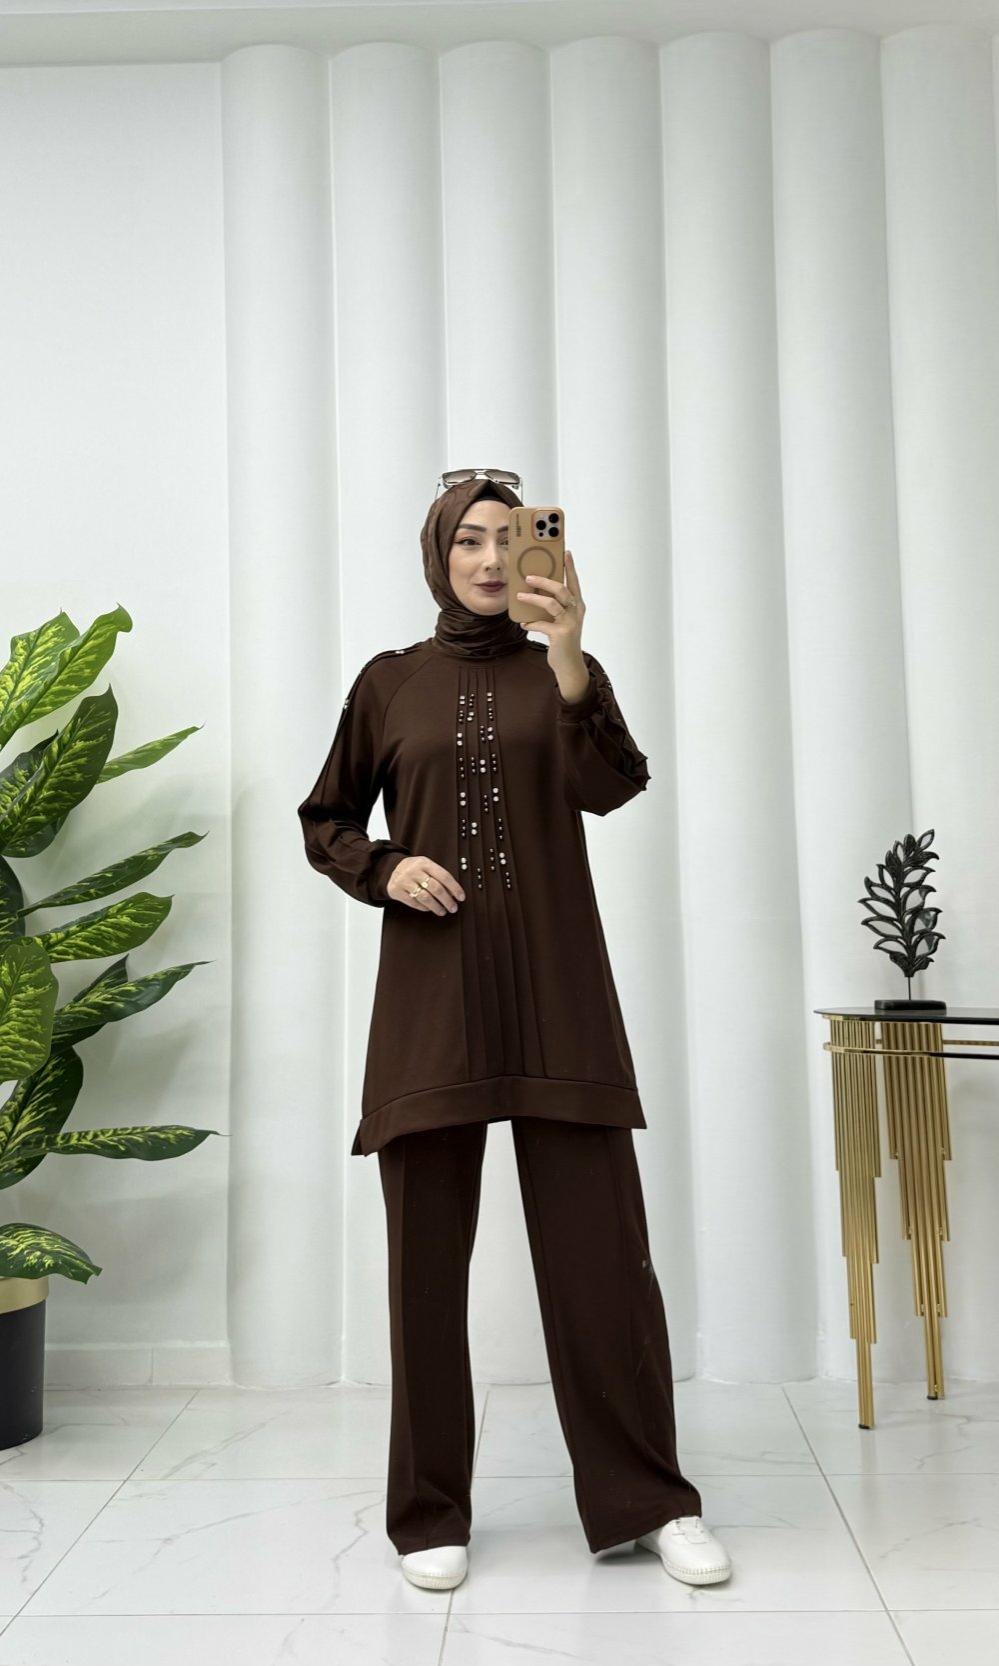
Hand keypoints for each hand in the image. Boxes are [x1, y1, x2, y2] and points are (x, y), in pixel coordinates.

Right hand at [388, 855, 464, 915]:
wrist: (392, 868)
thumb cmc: (415, 870)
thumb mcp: (427, 866)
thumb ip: (439, 877)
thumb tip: (454, 893)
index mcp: (425, 863)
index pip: (444, 876)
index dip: (455, 888)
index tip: (461, 897)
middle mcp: (414, 871)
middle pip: (436, 888)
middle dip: (447, 900)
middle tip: (453, 908)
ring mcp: (404, 881)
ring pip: (425, 898)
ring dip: (437, 907)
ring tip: (443, 911)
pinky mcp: (397, 891)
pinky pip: (414, 903)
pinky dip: (424, 907)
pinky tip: (429, 908)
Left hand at [515, 548, 585, 667]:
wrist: (569, 664)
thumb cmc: (563, 640)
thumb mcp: (561, 621)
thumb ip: (553, 607)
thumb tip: (533, 593)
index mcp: (577, 606)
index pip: (574, 582)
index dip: (570, 567)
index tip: (565, 552)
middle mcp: (576, 612)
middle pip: (561, 589)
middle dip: (544, 581)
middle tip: (529, 576)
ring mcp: (570, 623)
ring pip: (551, 603)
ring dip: (533, 599)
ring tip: (520, 595)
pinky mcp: (561, 634)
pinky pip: (542, 624)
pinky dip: (531, 623)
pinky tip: (524, 624)